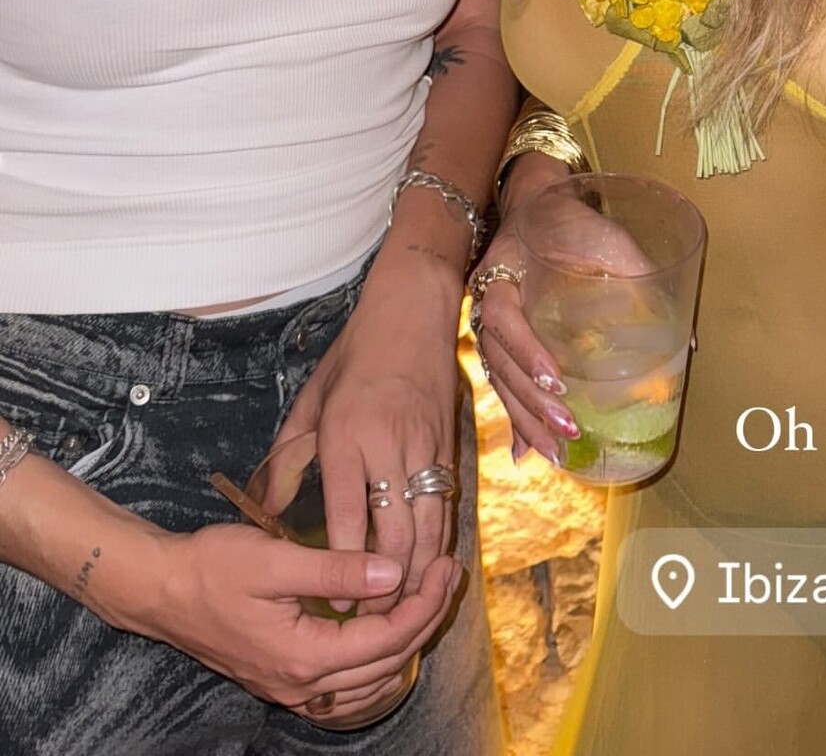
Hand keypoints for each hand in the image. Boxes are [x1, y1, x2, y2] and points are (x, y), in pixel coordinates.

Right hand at [142, 520, 458, 722]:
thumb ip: (336, 569)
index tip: (446, 566)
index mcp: (304, 654)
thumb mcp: (276, 557)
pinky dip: (379, 664)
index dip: (425, 602)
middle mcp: (302, 683)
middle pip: (388, 662)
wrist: (162, 589)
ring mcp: (293, 687)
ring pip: (372, 683)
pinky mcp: (285, 679)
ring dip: (407, 642)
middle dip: (426, 617)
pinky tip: (388, 632)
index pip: (388, 638)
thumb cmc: (213, 566)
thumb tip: (393, 574)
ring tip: (428, 595)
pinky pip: (348, 689)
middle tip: (448, 573)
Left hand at [272, 247, 461, 603]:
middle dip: (387, 585)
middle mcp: (389, 445)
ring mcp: (425, 447)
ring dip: (418, 573)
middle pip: (397, 534)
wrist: (414, 312)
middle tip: (371, 619)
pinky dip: (441, 544)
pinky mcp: (450, 446)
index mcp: (347, 434)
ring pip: (430, 527)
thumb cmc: (356, 352)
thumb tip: (269, 506)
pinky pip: (448, 508)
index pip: (349, 517)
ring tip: (400, 607)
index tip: (336, 603)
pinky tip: (428, 568)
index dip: (345, 567)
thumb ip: (291, 454)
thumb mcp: (312, 396)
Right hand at [475, 184, 653, 463]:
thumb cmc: (569, 218)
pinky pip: (503, 381)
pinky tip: (525, 454)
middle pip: (498, 360)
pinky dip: (516, 417)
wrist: (534, 200)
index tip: (557, 381)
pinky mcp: (504, 338)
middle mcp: (490, 302)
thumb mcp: (602, 234)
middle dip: (529, 401)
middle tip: (567, 429)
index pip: (505, 317)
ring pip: (498, 377)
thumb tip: (683, 340)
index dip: (527, 352)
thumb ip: (635, 274)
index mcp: (504, 273)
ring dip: (524, 418)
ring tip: (555, 454)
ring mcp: (492, 322)